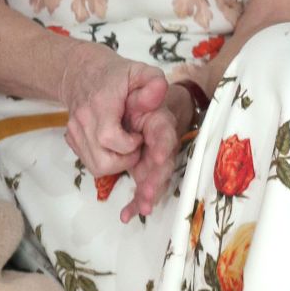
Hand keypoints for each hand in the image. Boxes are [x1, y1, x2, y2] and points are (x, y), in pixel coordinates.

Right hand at [60, 42, 168, 176]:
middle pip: (102, 161)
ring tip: (125, 146)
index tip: (139, 136)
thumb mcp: (139, 70)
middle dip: (125, 160)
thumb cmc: (114, 75)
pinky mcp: (71, 138)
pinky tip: (113, 145)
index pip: (109, 138)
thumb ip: (154, 80)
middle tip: (135, 145)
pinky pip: (89, 161)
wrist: (81, 72)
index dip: (130, 145)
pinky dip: (104, 160)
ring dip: (116, 163)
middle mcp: (83, 119)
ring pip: (96, 166)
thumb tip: (159, 92)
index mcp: (100, 104)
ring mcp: (74, 130)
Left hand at [118, 85, 190, 221]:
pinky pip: (140, 188)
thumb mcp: (139, 76)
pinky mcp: (138, 167)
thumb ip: (149, 83)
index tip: (159, 156)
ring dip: (146, 190)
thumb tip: (158, 87)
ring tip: (143, 205)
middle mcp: (158, 141)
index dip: (162, 145)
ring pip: (150, 179)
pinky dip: (135, 202)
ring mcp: (148, 156)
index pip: (165, 133)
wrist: (124, 94)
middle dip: (156, 180)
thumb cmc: (130, 84)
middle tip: (150, 193)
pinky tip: (127, 214)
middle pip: (161, 164)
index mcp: (159, 119)